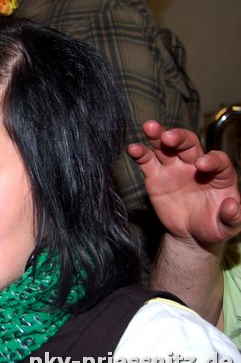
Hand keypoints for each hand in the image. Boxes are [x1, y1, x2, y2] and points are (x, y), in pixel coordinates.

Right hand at [127, 120, 240, 244]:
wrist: (190, 235)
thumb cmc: (214, 226)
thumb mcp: (228, 227)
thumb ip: (233, 217)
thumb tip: (231, 206)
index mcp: (219, 174)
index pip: (218, 160)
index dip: (212, 159)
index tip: (201, 164)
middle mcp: (196, 165)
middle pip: (189, 144)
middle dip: (180, 137)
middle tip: (169, 137)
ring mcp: (174, 168)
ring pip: (166, 146)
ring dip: (158, 135)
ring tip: (149, 127)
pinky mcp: (155, 176)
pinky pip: (147, 161)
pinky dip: (139, 153)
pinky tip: (132, 148)